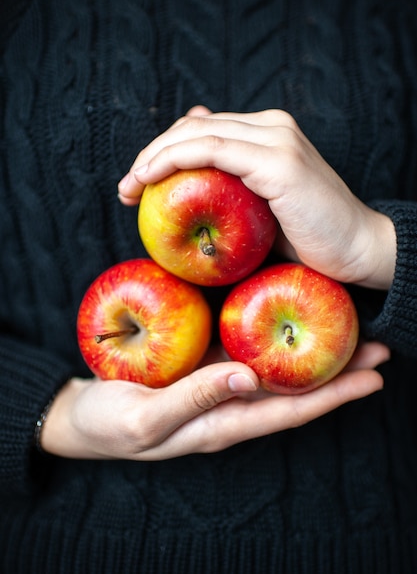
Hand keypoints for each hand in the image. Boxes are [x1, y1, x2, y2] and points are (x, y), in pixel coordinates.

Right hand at [41, 341, 386, 459]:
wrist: (81, 414)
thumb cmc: (110, 423)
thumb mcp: (147, 417)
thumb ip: (195, 399)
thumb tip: (248, 378)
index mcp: (224, 422)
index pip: (290, 410)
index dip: (333, 395)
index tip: (373, 376)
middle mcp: (231, 402)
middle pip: (295, 387)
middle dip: (338, 369)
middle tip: (378, 344)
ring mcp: (219, 381)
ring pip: (276, 365)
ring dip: (312, 348)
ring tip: (346, 324)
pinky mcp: (203, 361)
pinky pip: (246, 346)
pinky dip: (272, 332)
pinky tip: (285, 312)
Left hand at [118, 109, 395, 289]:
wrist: (357, 252)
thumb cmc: (308, 240)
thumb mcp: (258, 210)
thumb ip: (230, 186)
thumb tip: (193, 170)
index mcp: (268, 132)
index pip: (201, 128)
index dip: (163, 151)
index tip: (137, 184)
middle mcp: (273, 126)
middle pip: (193, 126)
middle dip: (152, 154)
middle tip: (126, 188)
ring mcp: (277, 139)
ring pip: (197, 133)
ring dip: (154, 158)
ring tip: (130, 187)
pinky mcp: (278, 161)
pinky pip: (212, 151)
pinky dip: (175, 161)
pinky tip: (149, 180)